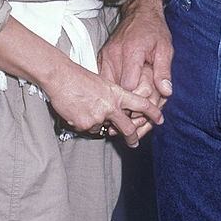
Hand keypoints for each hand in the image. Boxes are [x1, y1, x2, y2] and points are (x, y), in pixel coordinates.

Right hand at [46, 62, 163, 148]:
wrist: (60, 78)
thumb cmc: (79, 77)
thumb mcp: (103, 83)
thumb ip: (112, 98)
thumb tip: (115, 112)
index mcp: (117, 93)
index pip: (141, 104)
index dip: (153, 112)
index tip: (160, 119)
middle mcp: (111, 106)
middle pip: (128, 128)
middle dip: (133, 137)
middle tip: (135, 143)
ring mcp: (98, 117)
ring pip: (104, 128)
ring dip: (98, 123)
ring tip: (86, 107)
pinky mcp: (86, 125)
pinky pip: (89, 129)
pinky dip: (85, 123)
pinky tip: (77, 110)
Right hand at [99, 0, 172, 99]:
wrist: (140, 12)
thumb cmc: (154, 29)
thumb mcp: (165, 48)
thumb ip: (164, 71)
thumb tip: (166, 92)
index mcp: (131, 52)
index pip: (129, 86)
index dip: (138, 97)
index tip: (146, 102)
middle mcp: (114, 54)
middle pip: (115, 89)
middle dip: (127, 99)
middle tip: (139, 104)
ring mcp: (105, 55)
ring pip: (107, 86)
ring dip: (118, 94)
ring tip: (130, 97)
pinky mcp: (101, 57)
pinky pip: (103, 78)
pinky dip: (111, 86)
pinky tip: (122, 88)